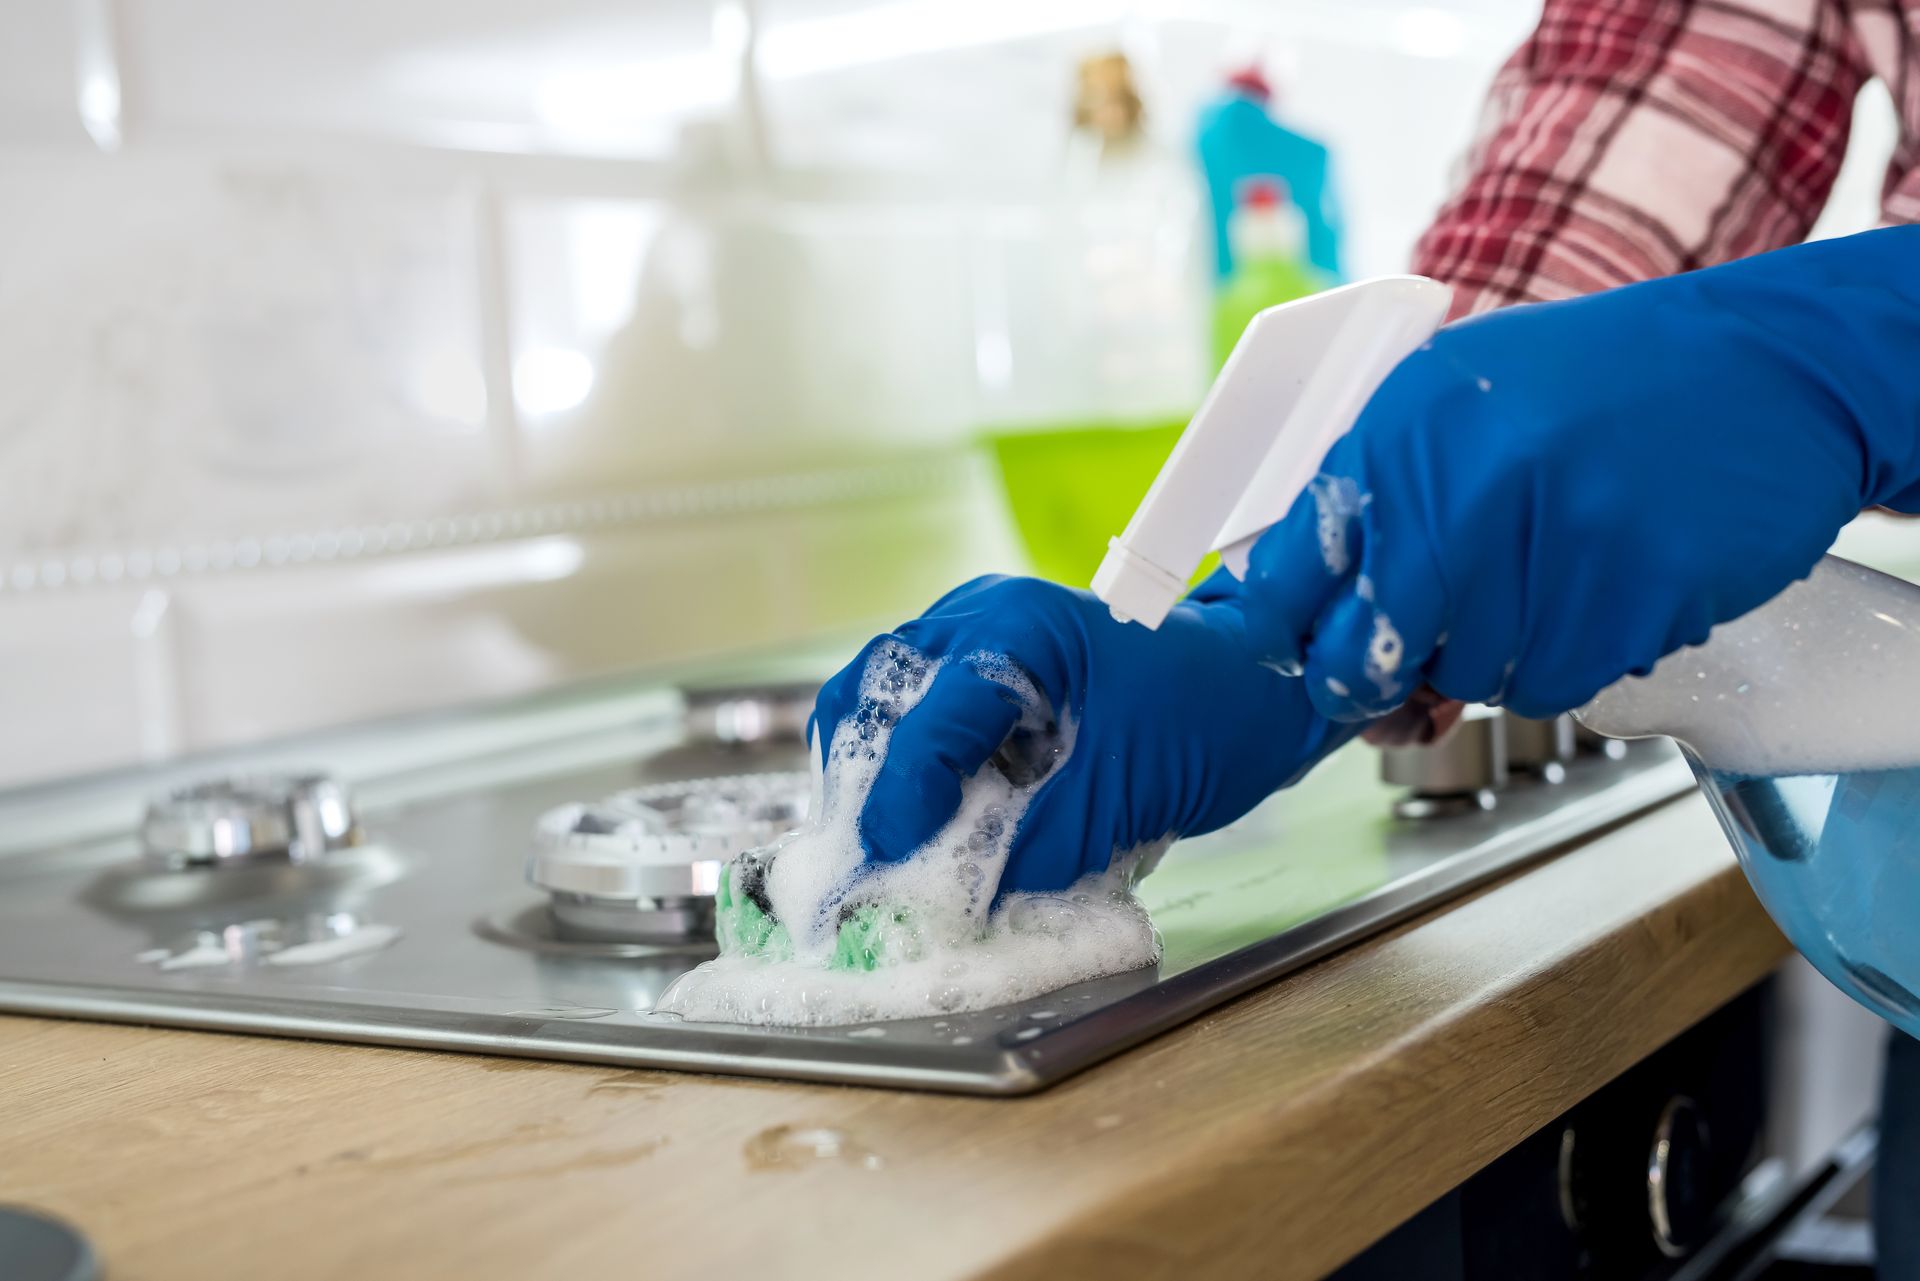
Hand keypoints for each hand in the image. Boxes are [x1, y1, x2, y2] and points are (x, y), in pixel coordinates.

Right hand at [810, 573, 1354, 894]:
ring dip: (879, 778)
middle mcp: (979, 617)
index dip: (898, 803)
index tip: (886, 866)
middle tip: (868, 861)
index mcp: (1016, 628)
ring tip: (892, 850)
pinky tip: (932, 823)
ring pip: (882, 703)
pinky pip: (921, 715)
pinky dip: (914, 770)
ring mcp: (976, 634)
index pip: (926, 722)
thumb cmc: (1212, 717)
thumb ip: (1032, 850)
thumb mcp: (1122, 798)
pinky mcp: (986, 667)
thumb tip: (955, 902)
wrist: (1265, 681)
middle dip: (862, 784)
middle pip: (871, 695)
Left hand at [1236, 226, 1919, 720]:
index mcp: (1404, 429)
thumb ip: (1377, 488)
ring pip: (1468, 678)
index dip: (1292, 632)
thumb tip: (1304, 602)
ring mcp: (1557, 544)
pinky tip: (1597, 590)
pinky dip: (1568, 656)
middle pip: (1370, 654)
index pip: (1291, 576)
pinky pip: (1556, 683)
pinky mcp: (1637, 598)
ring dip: (1491, 655)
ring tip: (1540, 579)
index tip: (1306, 648)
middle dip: (1379, 674)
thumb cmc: (1598, 383)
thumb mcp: (1456, 396)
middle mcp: (1470, 485)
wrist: (1767, 369)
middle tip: (1409, 663)